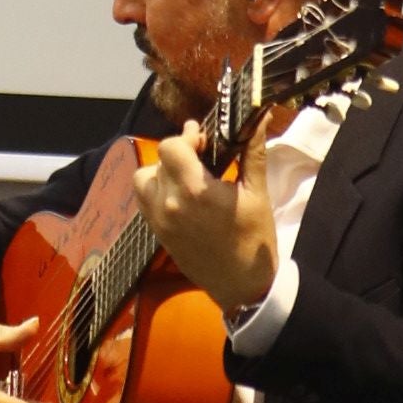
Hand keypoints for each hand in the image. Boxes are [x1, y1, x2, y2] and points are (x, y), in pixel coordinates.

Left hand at [133, 127, 277, 315]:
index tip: (204, 139)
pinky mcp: (156, 232)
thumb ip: (252, 151)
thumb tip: (258, 116)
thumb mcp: (258, 193)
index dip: (187, 136)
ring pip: (143, 178)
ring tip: (187, 175)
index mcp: (194, 191)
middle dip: (180, 152)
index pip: (171, 146)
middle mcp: (168, 203)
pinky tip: (180, 194)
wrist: (243, 286)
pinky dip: (156, 190)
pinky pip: (144, 200)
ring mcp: (158, 220)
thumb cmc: (254, 238)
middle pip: (159, 159)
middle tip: (202, 155)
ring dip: (162, 170)